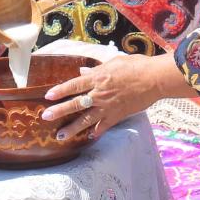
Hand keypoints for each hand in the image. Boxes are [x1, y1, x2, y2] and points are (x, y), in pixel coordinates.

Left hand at [41, 54, 195, 139]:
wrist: (154, 79)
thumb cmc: (136, 66)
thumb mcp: (114, 62)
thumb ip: (97, 69)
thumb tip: (82, 73)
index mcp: (98, 78)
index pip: (74, 85)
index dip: (60, 90)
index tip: (47, 96)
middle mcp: (100, 94)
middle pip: (76, 104)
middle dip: (59, 111)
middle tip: (45, 116)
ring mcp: (108, 107)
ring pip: (86, 120)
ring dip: (72, 128)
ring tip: (60, 136)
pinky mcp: (118, 115)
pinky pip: (104, 126)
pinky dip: (96, 132)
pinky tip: (89, 138)